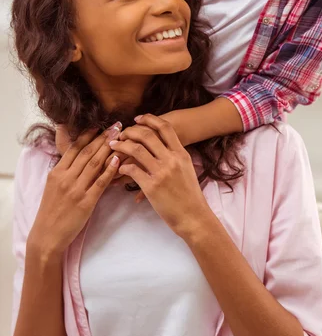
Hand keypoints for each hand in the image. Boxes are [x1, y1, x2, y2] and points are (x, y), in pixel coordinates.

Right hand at [28, 124, 121, 257]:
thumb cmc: (52, 211)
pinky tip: (118, 160)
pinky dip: (109, 170)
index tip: (100, 125)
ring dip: (109, 148)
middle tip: (116, 125)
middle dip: (103, 137)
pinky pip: (100, 183)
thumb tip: (78, 155)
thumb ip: (65, 170)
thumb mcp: (53, 186)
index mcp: (57, 172)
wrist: (47, 236)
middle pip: (87, 153)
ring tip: (121, 137)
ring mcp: (75, 190)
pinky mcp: (85, 202)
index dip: (89, 135)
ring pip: (94, 164)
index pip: (74, 148)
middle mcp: (65, 178)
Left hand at [112, 115, 212, 238]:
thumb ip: (175, 155)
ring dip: (121, 146)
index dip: (149, 119)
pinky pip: (132, 170)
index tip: (137, 119)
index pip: (165, 128)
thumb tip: (161, 145)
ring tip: (113, 146)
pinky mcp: (151, 186)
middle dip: (130, 131)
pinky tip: (119, 169)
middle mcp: (171, 159)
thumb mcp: (187, 168)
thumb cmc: (190, 194)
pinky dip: (122, 167)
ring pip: (136, 150)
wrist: (194, 216)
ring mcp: (161, 172)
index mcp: (181, 153)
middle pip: (147, 135)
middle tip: (121, 133)